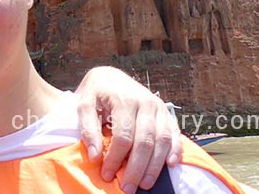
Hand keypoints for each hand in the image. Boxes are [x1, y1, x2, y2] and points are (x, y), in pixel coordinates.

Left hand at [76, 66, 181, 192]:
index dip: (115, 158)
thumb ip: (87, 129)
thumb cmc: (96, 93)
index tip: (107, 175)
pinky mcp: (166, 112)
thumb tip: (95, 156)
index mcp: (123, 100)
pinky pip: (174, 134)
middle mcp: (145, 102)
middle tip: (128, 188)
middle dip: (136, 168)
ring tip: (145, 184)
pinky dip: (175, 151)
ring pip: (162, 140)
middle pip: (145, 141)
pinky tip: (170, 166)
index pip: (123, 136)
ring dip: (155, 166)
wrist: (111, 76)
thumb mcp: (84, 105)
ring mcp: (158, 107)